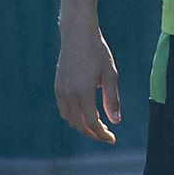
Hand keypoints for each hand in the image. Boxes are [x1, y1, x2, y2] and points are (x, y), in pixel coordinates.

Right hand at [54, 18, 120, 142]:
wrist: (77, 34)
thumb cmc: (97, 52)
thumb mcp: (110, 75)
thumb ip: (112, 99)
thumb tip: (116, 122)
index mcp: (83, 93)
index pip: (92, 124)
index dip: (102, 135)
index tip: (112, 139)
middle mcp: (68, 95)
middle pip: (79, 125)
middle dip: (93, 134)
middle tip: (106, 135)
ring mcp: (60, 91)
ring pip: (70, 119)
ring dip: (83, 126)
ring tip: (98, 125)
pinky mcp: (57, 87)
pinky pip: (64, 109)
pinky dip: (74, 117)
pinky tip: (86, 113)